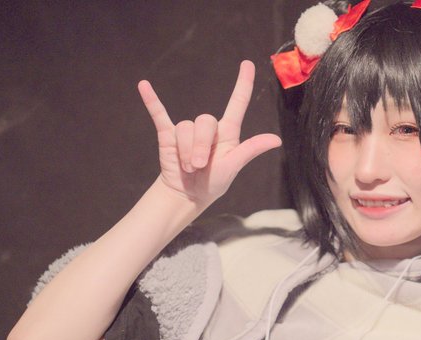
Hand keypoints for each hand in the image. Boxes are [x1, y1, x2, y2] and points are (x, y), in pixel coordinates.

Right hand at [137, 60, 281, 206]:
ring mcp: (188, 131)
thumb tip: (276, 140)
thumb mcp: (234, 166)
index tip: (248, 64)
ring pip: (185, 127)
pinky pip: (159, 114)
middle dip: (200, 146)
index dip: (243, 83)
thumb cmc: (214, 182)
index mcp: (228, 133)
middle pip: (204, 121)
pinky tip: (143, 86)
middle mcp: (209, 128)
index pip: (237, 103)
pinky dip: (152, 101)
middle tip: (199, 167)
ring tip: (188, 167)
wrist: (188, 194)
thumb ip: (251, 149)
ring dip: (185, 151)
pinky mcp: (169, 135)